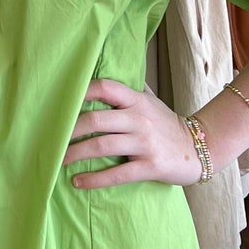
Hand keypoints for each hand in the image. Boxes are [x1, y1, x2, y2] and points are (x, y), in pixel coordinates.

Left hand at [63, 77, 203, 188]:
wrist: (199, 148)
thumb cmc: (166, 124)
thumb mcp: (150, 100)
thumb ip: (129, 88)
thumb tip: (104, 66)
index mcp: (136, 100)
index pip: (105, 87)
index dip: (80, 92)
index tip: (58, 102)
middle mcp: (139, 118)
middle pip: (96, 119)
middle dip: (68, 130)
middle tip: (49, 138)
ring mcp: (145, 142)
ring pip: (102, 145)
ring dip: (75, 154)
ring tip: (57, 161)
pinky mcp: (150, 166)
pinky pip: (117, 174)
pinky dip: (94, 179)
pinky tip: (78, 182)